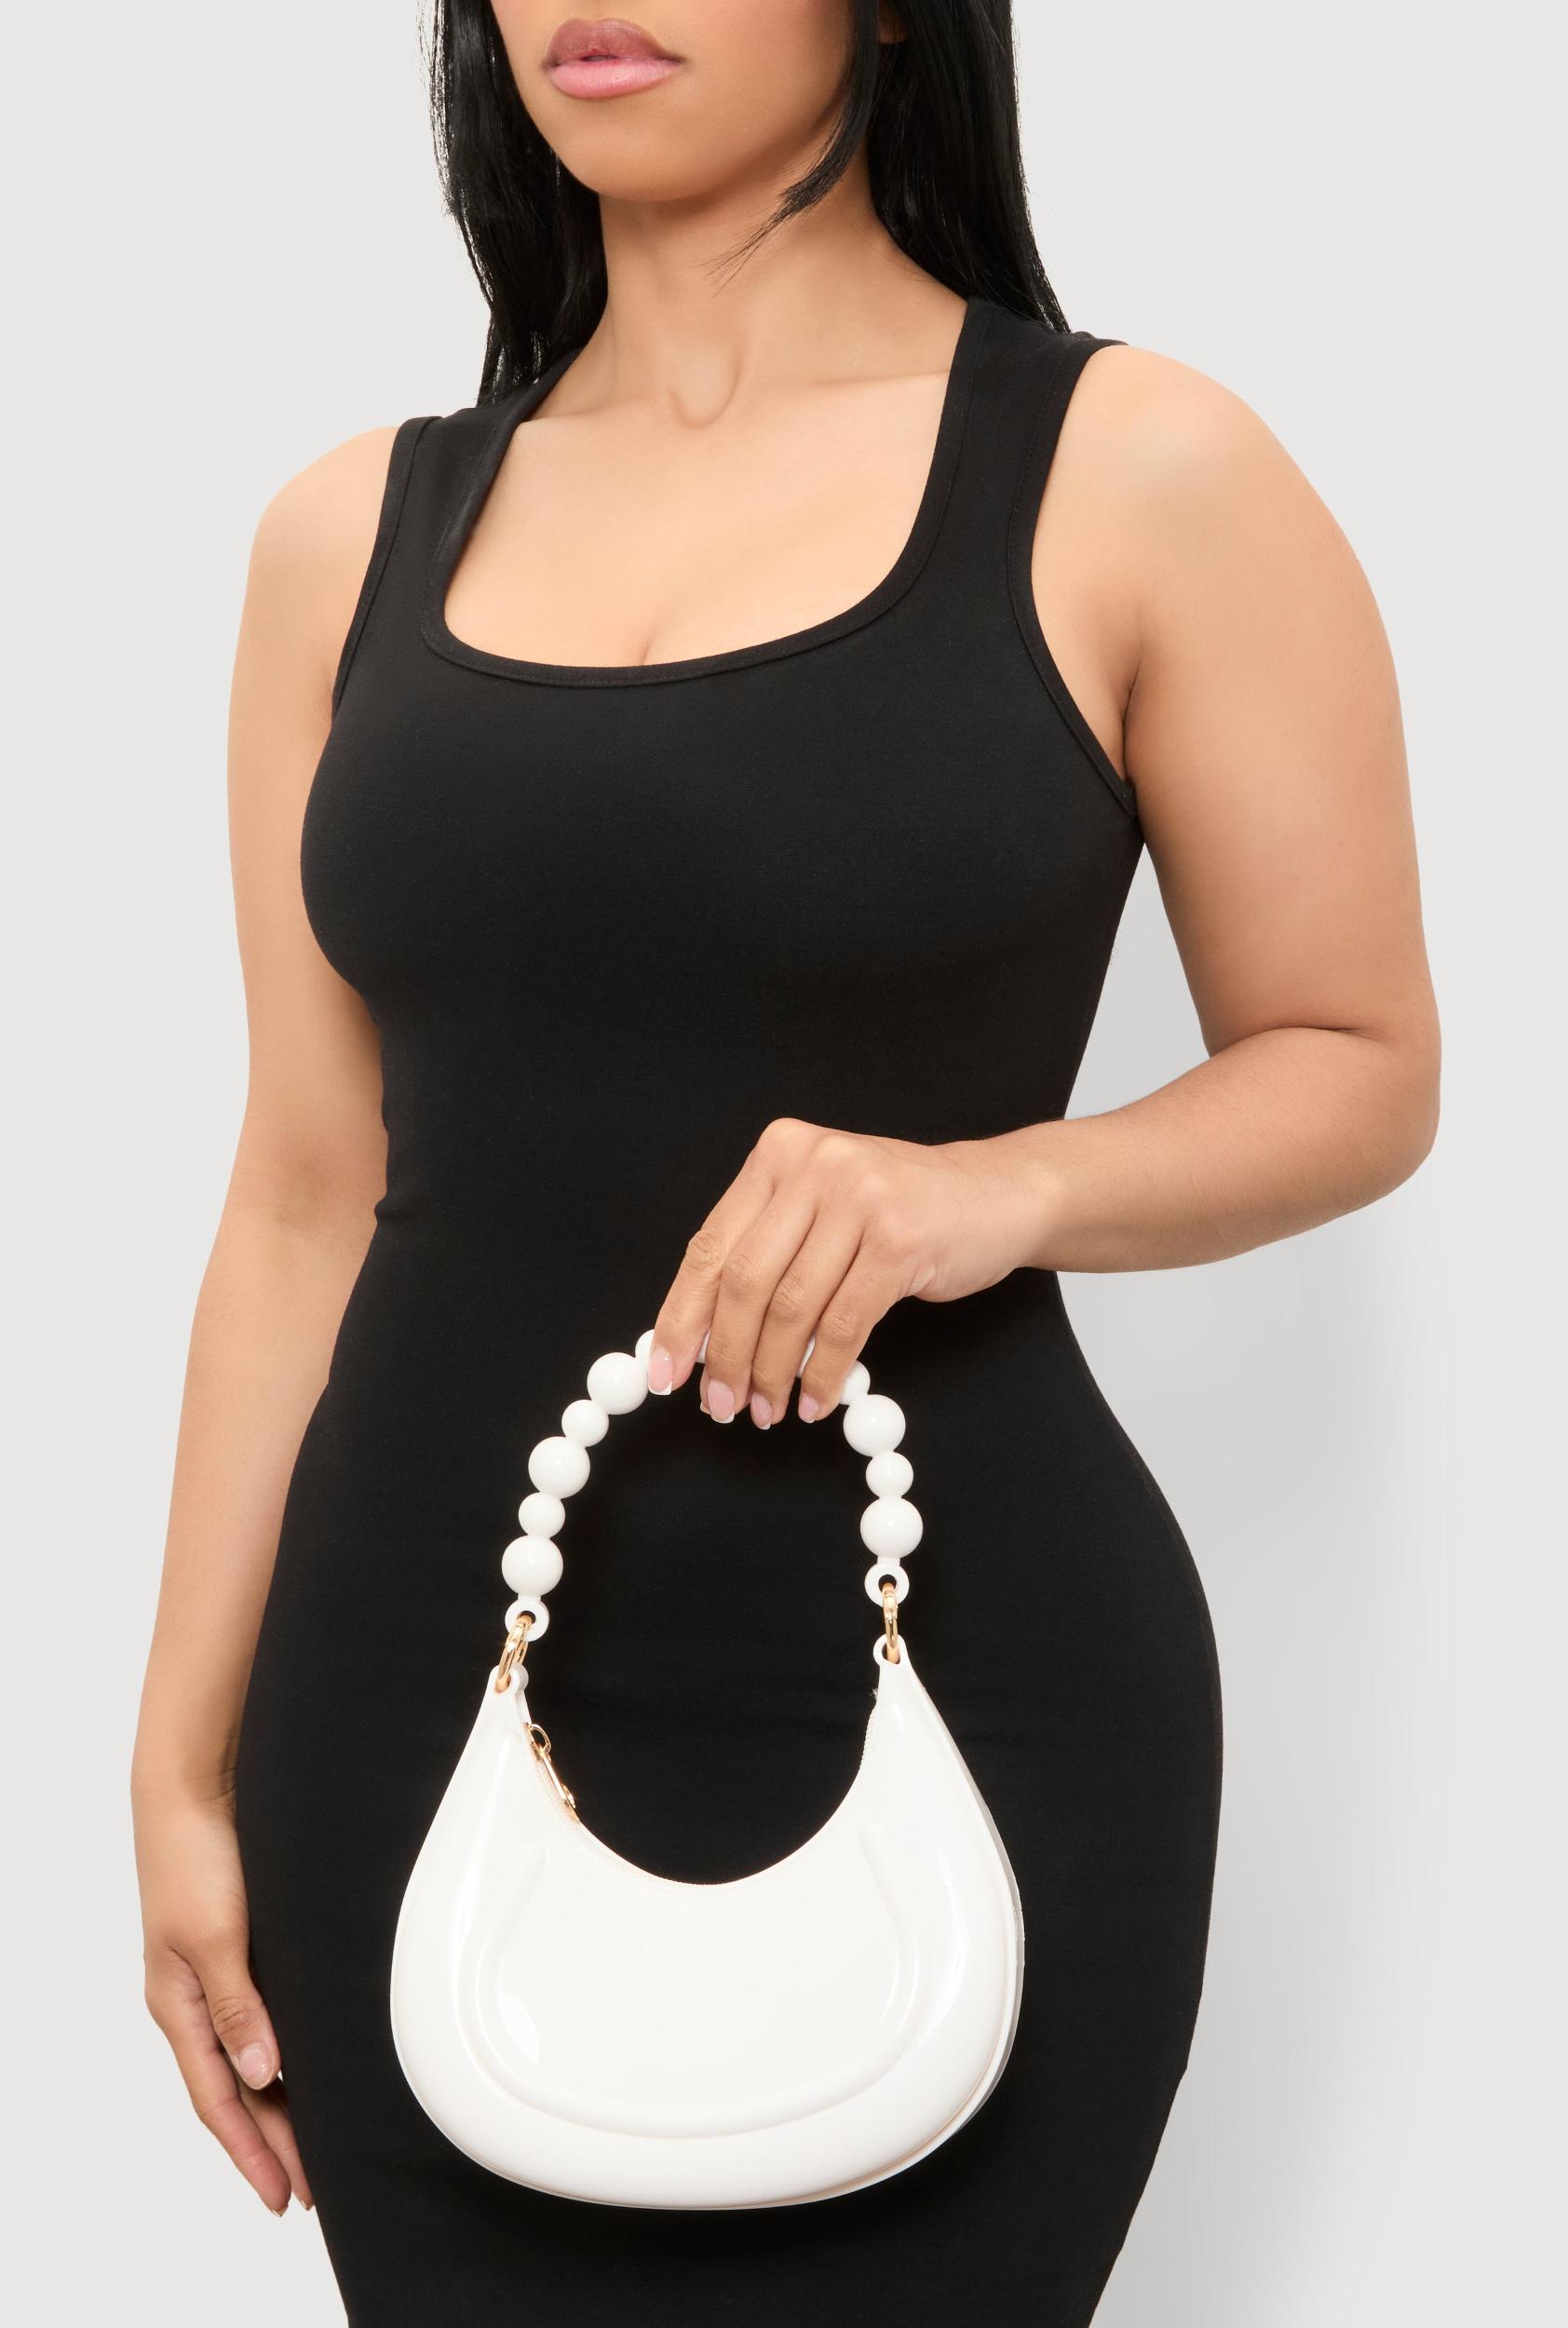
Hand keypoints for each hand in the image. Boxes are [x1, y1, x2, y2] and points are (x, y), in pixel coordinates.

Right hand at [135, 1784, 311, 2216]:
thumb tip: (264, 2075)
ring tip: (314, 2142)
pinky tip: (311, 2061)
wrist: (195, 1784)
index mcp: (179, 2006)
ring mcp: (215, 1971)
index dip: (252, 2152)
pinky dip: (285, 2050)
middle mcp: (195, 1997)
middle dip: (270, 2143)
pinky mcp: (240, 1943)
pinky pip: (262, 2015)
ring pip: (251, 2056)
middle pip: (237, 2089)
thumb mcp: (216, 1937)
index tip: (284, 2196)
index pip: (220, 2101)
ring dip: (280, 2102)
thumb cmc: (196, 1855)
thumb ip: (238, 2007)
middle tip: (311, 2188)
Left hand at [646, 1117, 1043, 1425]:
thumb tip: (702, 1335)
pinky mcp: (900, 1240)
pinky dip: (824, 1374)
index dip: (682, 1316)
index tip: (665, 1369)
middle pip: (745, 1280)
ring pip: (792, 1308)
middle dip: (726, 1355)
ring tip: (767, 1410)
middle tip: (719, 1404)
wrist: (998, 1194)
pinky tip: (813, 1400)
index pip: (711, 1246)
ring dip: (773, 1373)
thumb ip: (766, 1254)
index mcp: (779, 1155)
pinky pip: (845, 1325)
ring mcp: (860, 1199)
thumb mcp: (823, 1209)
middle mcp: (814, 1167)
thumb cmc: (902, 1211)